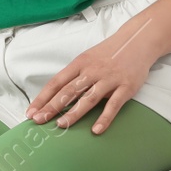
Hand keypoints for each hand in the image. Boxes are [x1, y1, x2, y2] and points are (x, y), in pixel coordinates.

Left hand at [25, 34, 154, 133]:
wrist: (139, 40)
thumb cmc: (110, 52)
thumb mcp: (88, 58)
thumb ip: (74, 75)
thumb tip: (55, 95)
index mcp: (80, 63)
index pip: (56, 82)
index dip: (42, 98)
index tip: (31, 112)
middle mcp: (92, 71)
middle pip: (68, 91)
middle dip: (51, 107)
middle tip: (38, 120)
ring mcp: (109, 79)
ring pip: (88, 98)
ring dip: (74, 113)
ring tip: (61, 125)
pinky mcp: (126, 87)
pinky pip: (114, 105)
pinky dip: (105, 118)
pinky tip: (96, 130)